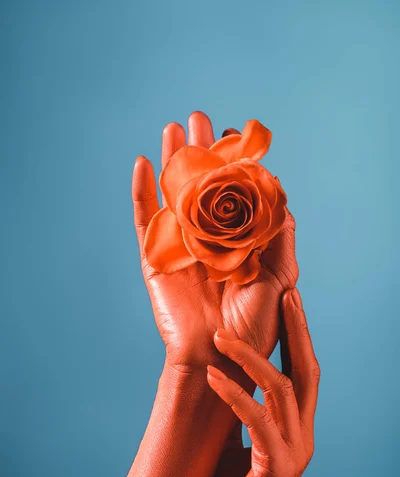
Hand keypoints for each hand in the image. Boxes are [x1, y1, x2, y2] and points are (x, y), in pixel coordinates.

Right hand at [132, 112, 297, 369]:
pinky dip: (141, 192)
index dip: (232, 164)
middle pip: (201, 186)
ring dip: (171, 161)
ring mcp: (179, 247)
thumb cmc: (253, 326)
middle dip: (201, 151)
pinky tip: (143, 163)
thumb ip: (280, 239)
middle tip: (199, 117)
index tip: (235, 134)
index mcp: (236, 242)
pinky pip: (144, 220)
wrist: (217, 358)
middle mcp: (207, 240)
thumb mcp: (278, 279)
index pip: (233, 193)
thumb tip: (283, 198)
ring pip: (172, 195)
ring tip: (173, 128)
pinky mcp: (154, 260)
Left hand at [200, 288, 319, 476]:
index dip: (299, 336)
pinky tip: (214, 376)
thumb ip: (242, 415)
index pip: (302, 373)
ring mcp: (292, 454)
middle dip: (298, 331)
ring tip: (223, 334)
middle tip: (286, 295)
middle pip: (307, 372)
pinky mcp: (273, 471)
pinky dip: (235, 395)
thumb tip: (222, 378)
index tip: (290, 302)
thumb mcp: (238, 446)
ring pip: (281, 391)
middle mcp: (302, 437)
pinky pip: (257, 422)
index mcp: (295, 430)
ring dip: (251, 358)